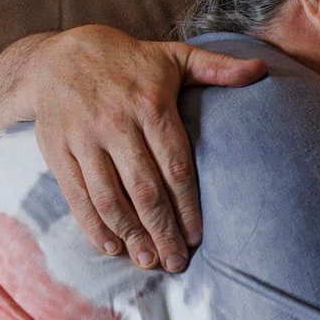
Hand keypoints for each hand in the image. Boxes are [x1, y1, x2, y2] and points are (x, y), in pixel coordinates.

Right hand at [32, 24, 266, 270]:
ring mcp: (85, 140)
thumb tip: (261, 70)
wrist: (58, 57)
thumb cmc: (129, 62)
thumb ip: (218, 68)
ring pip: (109, 197)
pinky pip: (77, 196)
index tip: (198, 236)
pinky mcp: (58, 152)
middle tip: (177, 262)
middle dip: (162, 230)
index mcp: (150, 105)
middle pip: (145, 189)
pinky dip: (93, 225)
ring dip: (130, 234)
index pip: (175, 165)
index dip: (188, 205)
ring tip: (148, 261)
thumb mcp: (174, 57)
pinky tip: (112, 246)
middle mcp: (116, 124)